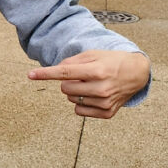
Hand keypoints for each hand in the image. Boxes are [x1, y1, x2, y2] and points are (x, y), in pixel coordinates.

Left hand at [28, 50, 149, 118]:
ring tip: (91, 84)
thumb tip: (56, 70)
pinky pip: (79, 111)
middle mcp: (101, 88)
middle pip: (65, 88)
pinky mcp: (107, 113)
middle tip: (81, 76)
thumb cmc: (112, 61)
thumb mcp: (94, 54)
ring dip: (76, 92)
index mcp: (97, 70)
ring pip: (71, 100)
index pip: (65, 72)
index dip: (45, 73)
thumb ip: (73, 62)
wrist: (137, 74)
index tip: (30, 74)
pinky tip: (93, 95)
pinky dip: (81, 103)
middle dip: (68, 82)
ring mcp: (104, 102)